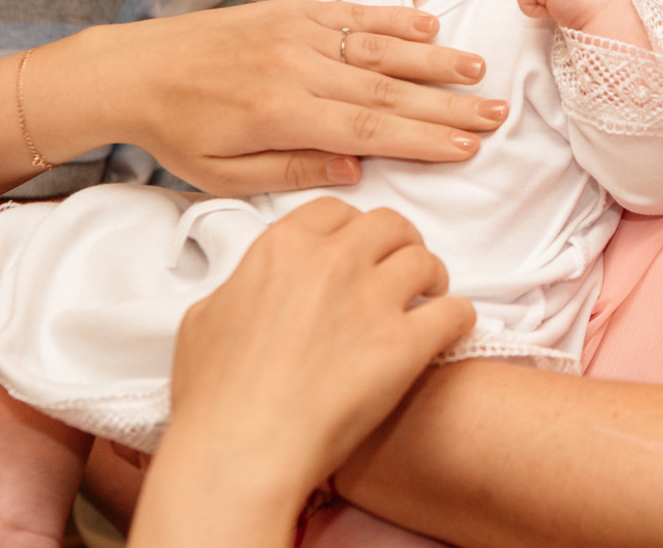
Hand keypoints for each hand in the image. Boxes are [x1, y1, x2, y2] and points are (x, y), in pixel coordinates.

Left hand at [8, 0, 506, 198]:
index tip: (469, 145)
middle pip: (388, 87)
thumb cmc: (177, 130)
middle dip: (447, 103)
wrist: (133, 68)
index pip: (370, 127)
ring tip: (477, 70)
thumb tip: (356, 170)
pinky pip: (350, 14)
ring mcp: (296, 33)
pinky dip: (391, 19)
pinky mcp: (289, 12)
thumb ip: (293, 171)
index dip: (424, 138)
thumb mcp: (224, 174)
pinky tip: (426, 25)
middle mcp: (298, 67)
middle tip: (497, 113)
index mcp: (282, 113)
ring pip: (378, 47)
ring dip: (432, 59)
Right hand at [170, 199, 474, 492]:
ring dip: (431, 276)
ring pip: (424, 261)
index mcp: (282, 246)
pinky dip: (457, 317)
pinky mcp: (404, 345)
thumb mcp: (205, 317)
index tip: (358, 248)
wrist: (240, 453)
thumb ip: (240, 286)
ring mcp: (371, 300)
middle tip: (400, 267)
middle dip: (399, 242)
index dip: (351, 229)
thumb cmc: (214, 396)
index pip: (334, 211)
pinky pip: (454, 312)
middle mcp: (331, 260)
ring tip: (429, 297)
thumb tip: (253, 288)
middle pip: (388, 225)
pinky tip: (450, 330)